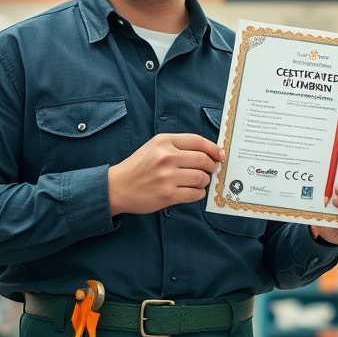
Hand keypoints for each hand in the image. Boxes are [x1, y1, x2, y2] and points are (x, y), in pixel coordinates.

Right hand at [107, 133, 223, 215]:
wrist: (118, 187)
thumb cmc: (139, 166)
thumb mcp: (155, 146)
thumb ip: (179, 146)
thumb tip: (209, 153)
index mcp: (164, 141)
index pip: (198, 142)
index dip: (213, 149)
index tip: (220, 155)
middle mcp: (166, 157)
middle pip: (203, 160)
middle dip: (210, 166)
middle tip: (209, 170)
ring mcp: (167, 177)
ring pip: (201, 178)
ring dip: (204, 181)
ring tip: (198, 181)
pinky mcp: (168, 194)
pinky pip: (195, 193)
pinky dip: (198, 193)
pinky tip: (192, 191)